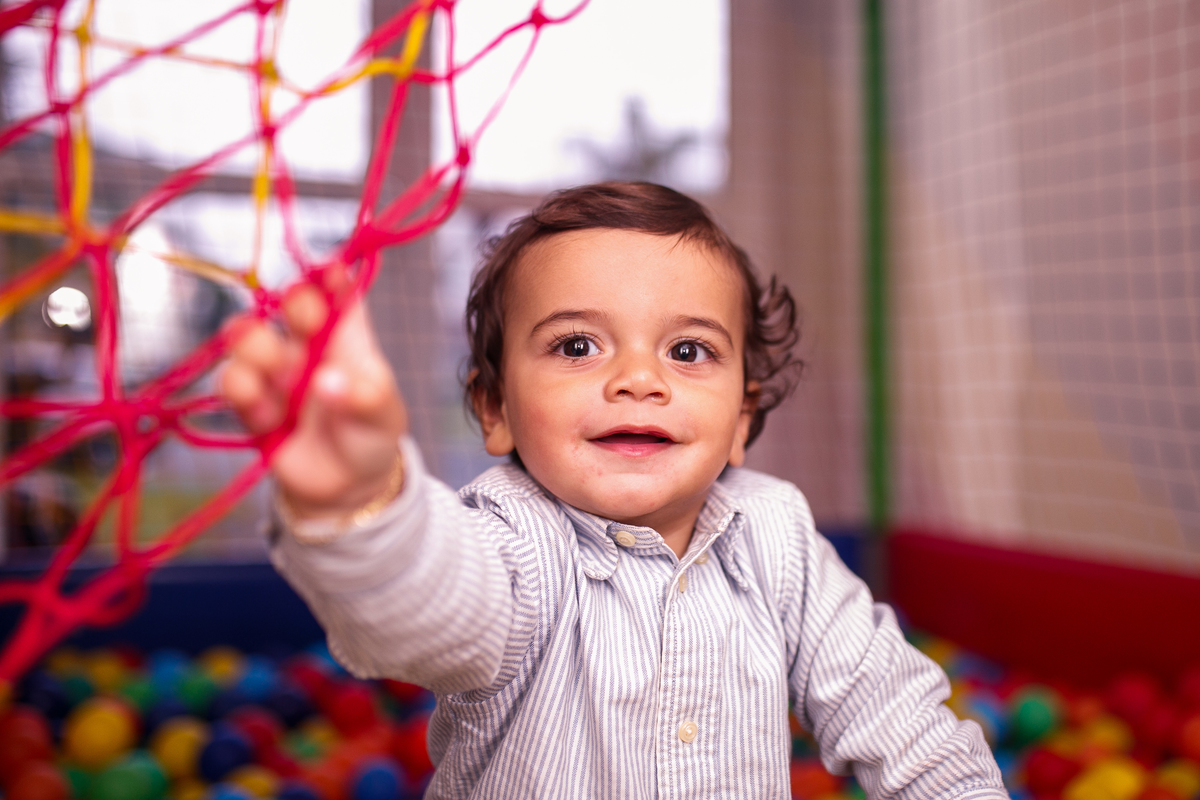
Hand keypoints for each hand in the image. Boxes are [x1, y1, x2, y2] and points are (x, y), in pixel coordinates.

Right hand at [220, 276, 407, 521]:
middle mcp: (309, 346)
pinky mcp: (252, 401)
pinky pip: (231, 381)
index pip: (339, 294)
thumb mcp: (383, 417)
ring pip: (247, 335)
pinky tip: (268, 418)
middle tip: (307, 323)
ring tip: (278, 376)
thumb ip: (363, 397)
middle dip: (295, 304)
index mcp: (348, 338)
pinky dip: (244, 395)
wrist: (345, 487)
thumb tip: (326, 383)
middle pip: (291, 302)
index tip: (329, 270)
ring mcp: (277, 371)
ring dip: (256, 349)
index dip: (331, 276)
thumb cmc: (371, 436)